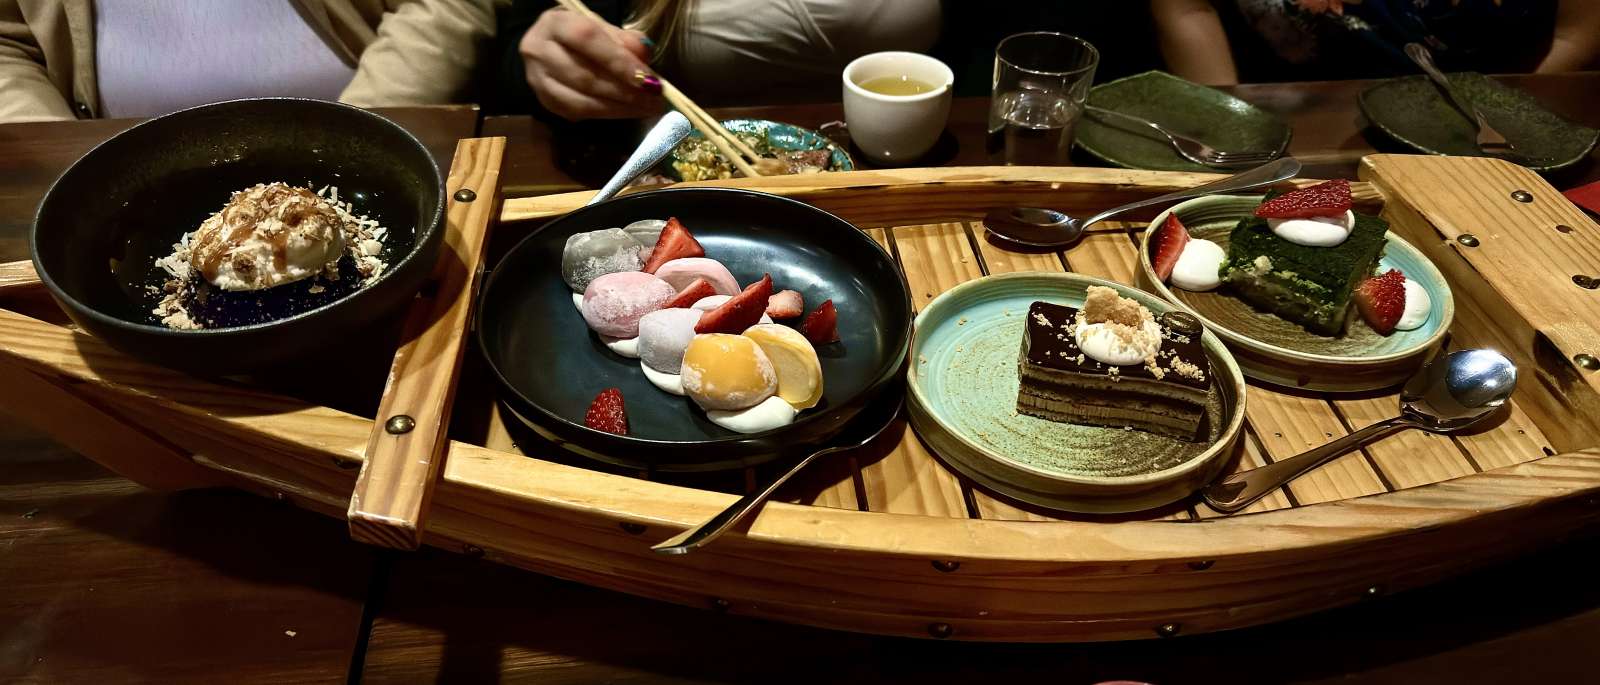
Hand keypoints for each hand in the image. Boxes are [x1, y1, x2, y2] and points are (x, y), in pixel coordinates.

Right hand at [520, 8, 661, 119]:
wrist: (553, 48)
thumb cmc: (583, 36)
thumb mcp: (605, 28)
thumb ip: (625, 40)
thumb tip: (643, 56)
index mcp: (554, 24)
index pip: (586, 40)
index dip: (619, 61)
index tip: (648, 78)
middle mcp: (538, 50)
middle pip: (585, 76)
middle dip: (625, 90)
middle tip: (654, 98)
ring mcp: (538, 80)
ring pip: (582, 101)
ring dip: (619, 107)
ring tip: (647, 108)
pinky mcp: (546, 102)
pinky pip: (579, 113)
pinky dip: (608, 114)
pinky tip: (629, 111)